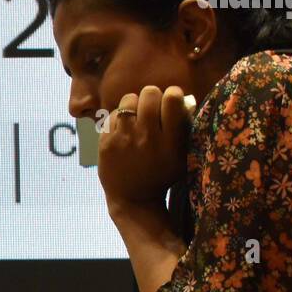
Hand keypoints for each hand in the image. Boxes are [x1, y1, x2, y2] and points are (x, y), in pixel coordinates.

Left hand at [98, 85, 189, 208]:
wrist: (132, 198)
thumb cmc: (161, 174)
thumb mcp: (181, 156)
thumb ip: (184, 129)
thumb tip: (185, 99)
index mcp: (170, 141)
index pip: (172, 99)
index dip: (173, 94)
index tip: (171, 100)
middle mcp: (147, 137)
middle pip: (150, 93)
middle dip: (153, 97)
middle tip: (152, 108)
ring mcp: (124, 139)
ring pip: (129, 99)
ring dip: (135, 105)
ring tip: (136, 116)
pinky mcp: (106, 142)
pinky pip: (112, 114)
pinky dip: (119, 118)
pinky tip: (123, 129)